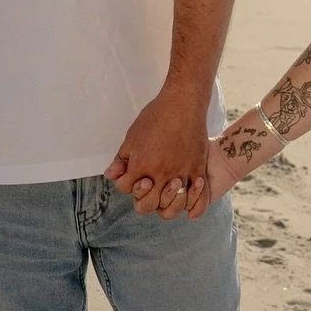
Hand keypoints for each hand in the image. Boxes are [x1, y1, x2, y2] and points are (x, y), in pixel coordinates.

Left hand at [104, 87, 211, 219]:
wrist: (183, 103)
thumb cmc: (156, 116)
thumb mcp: (132, 136)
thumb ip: (122, 159)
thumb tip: (111, 175)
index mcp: (141, 165)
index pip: (126, 189)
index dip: (127, 184)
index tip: (133, 175)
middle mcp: (161, 174)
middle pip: (148, 205)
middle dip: (144, 200)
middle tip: (149, 188)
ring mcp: (181, 174)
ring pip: (173, 207)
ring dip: (167, 204)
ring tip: (167, 194)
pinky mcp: (198, 170)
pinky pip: (198, 198)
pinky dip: (194, 206)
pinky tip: (189, 205)